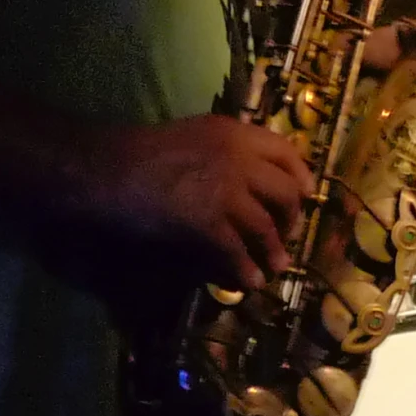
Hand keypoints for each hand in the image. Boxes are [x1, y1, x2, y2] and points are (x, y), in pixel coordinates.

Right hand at [62, 115, 312, 288]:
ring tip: (276, 268)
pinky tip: (247, 283)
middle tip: (286, 235)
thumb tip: (250, 178)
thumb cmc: (143, 153)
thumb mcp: (196, 136)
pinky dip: (244, 270)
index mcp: (236, 132)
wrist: (108, 169)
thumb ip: (226, 150)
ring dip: (273, 251)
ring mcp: (226, 191)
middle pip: (284, 192)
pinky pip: (236, 252)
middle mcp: (240, 159)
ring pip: (265, 227)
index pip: (286, 151)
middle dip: (291, 218)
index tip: (307, 194)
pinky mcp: (208, 223)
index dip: (301, 175)